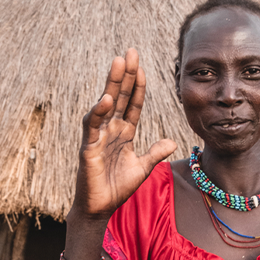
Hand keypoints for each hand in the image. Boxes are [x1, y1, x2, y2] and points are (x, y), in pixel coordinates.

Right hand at [72, 49, 176, 220]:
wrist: (100, 207)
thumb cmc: (117, 187)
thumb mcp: (143, 167)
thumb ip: (155, 152)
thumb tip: (171, 141)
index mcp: (124, 133)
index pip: (132, 104)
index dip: (138, 86)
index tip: (142, 66)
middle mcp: (110, 130)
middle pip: (120, 97)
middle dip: (125, 74)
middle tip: (130, 51)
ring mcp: (98, 136)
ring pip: (106, 104)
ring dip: (112, 84)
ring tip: (118, 63)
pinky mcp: (88, 147)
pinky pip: (93, 126)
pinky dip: (99, 112)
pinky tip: (106, 98)